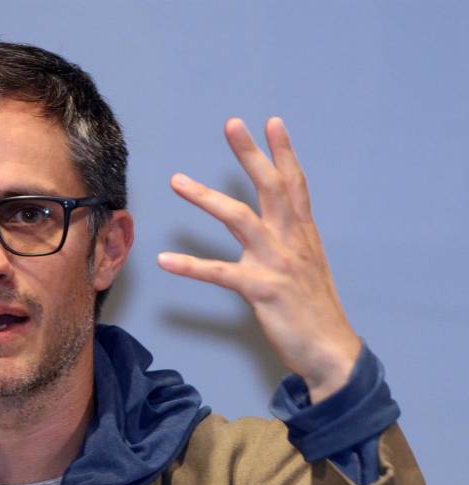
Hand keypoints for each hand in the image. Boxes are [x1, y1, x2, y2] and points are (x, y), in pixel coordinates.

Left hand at [158, 117, 360, 402]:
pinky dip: (191, 266)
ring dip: (206, 197)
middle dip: (250, 154)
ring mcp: (276, 263)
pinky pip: (219, 273)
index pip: (294, 184)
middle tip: (232, 123)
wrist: (331, 350)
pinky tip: (166, 259)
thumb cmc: (314, 309)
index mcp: (302, 234)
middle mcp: (291, 240)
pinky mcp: (261, 289)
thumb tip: (279, 223)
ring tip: (177, 180)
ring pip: (238, 219)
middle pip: (270, 187)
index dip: (283, 152)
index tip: (272, 122)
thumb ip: (292, 240)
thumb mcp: (308, 265)